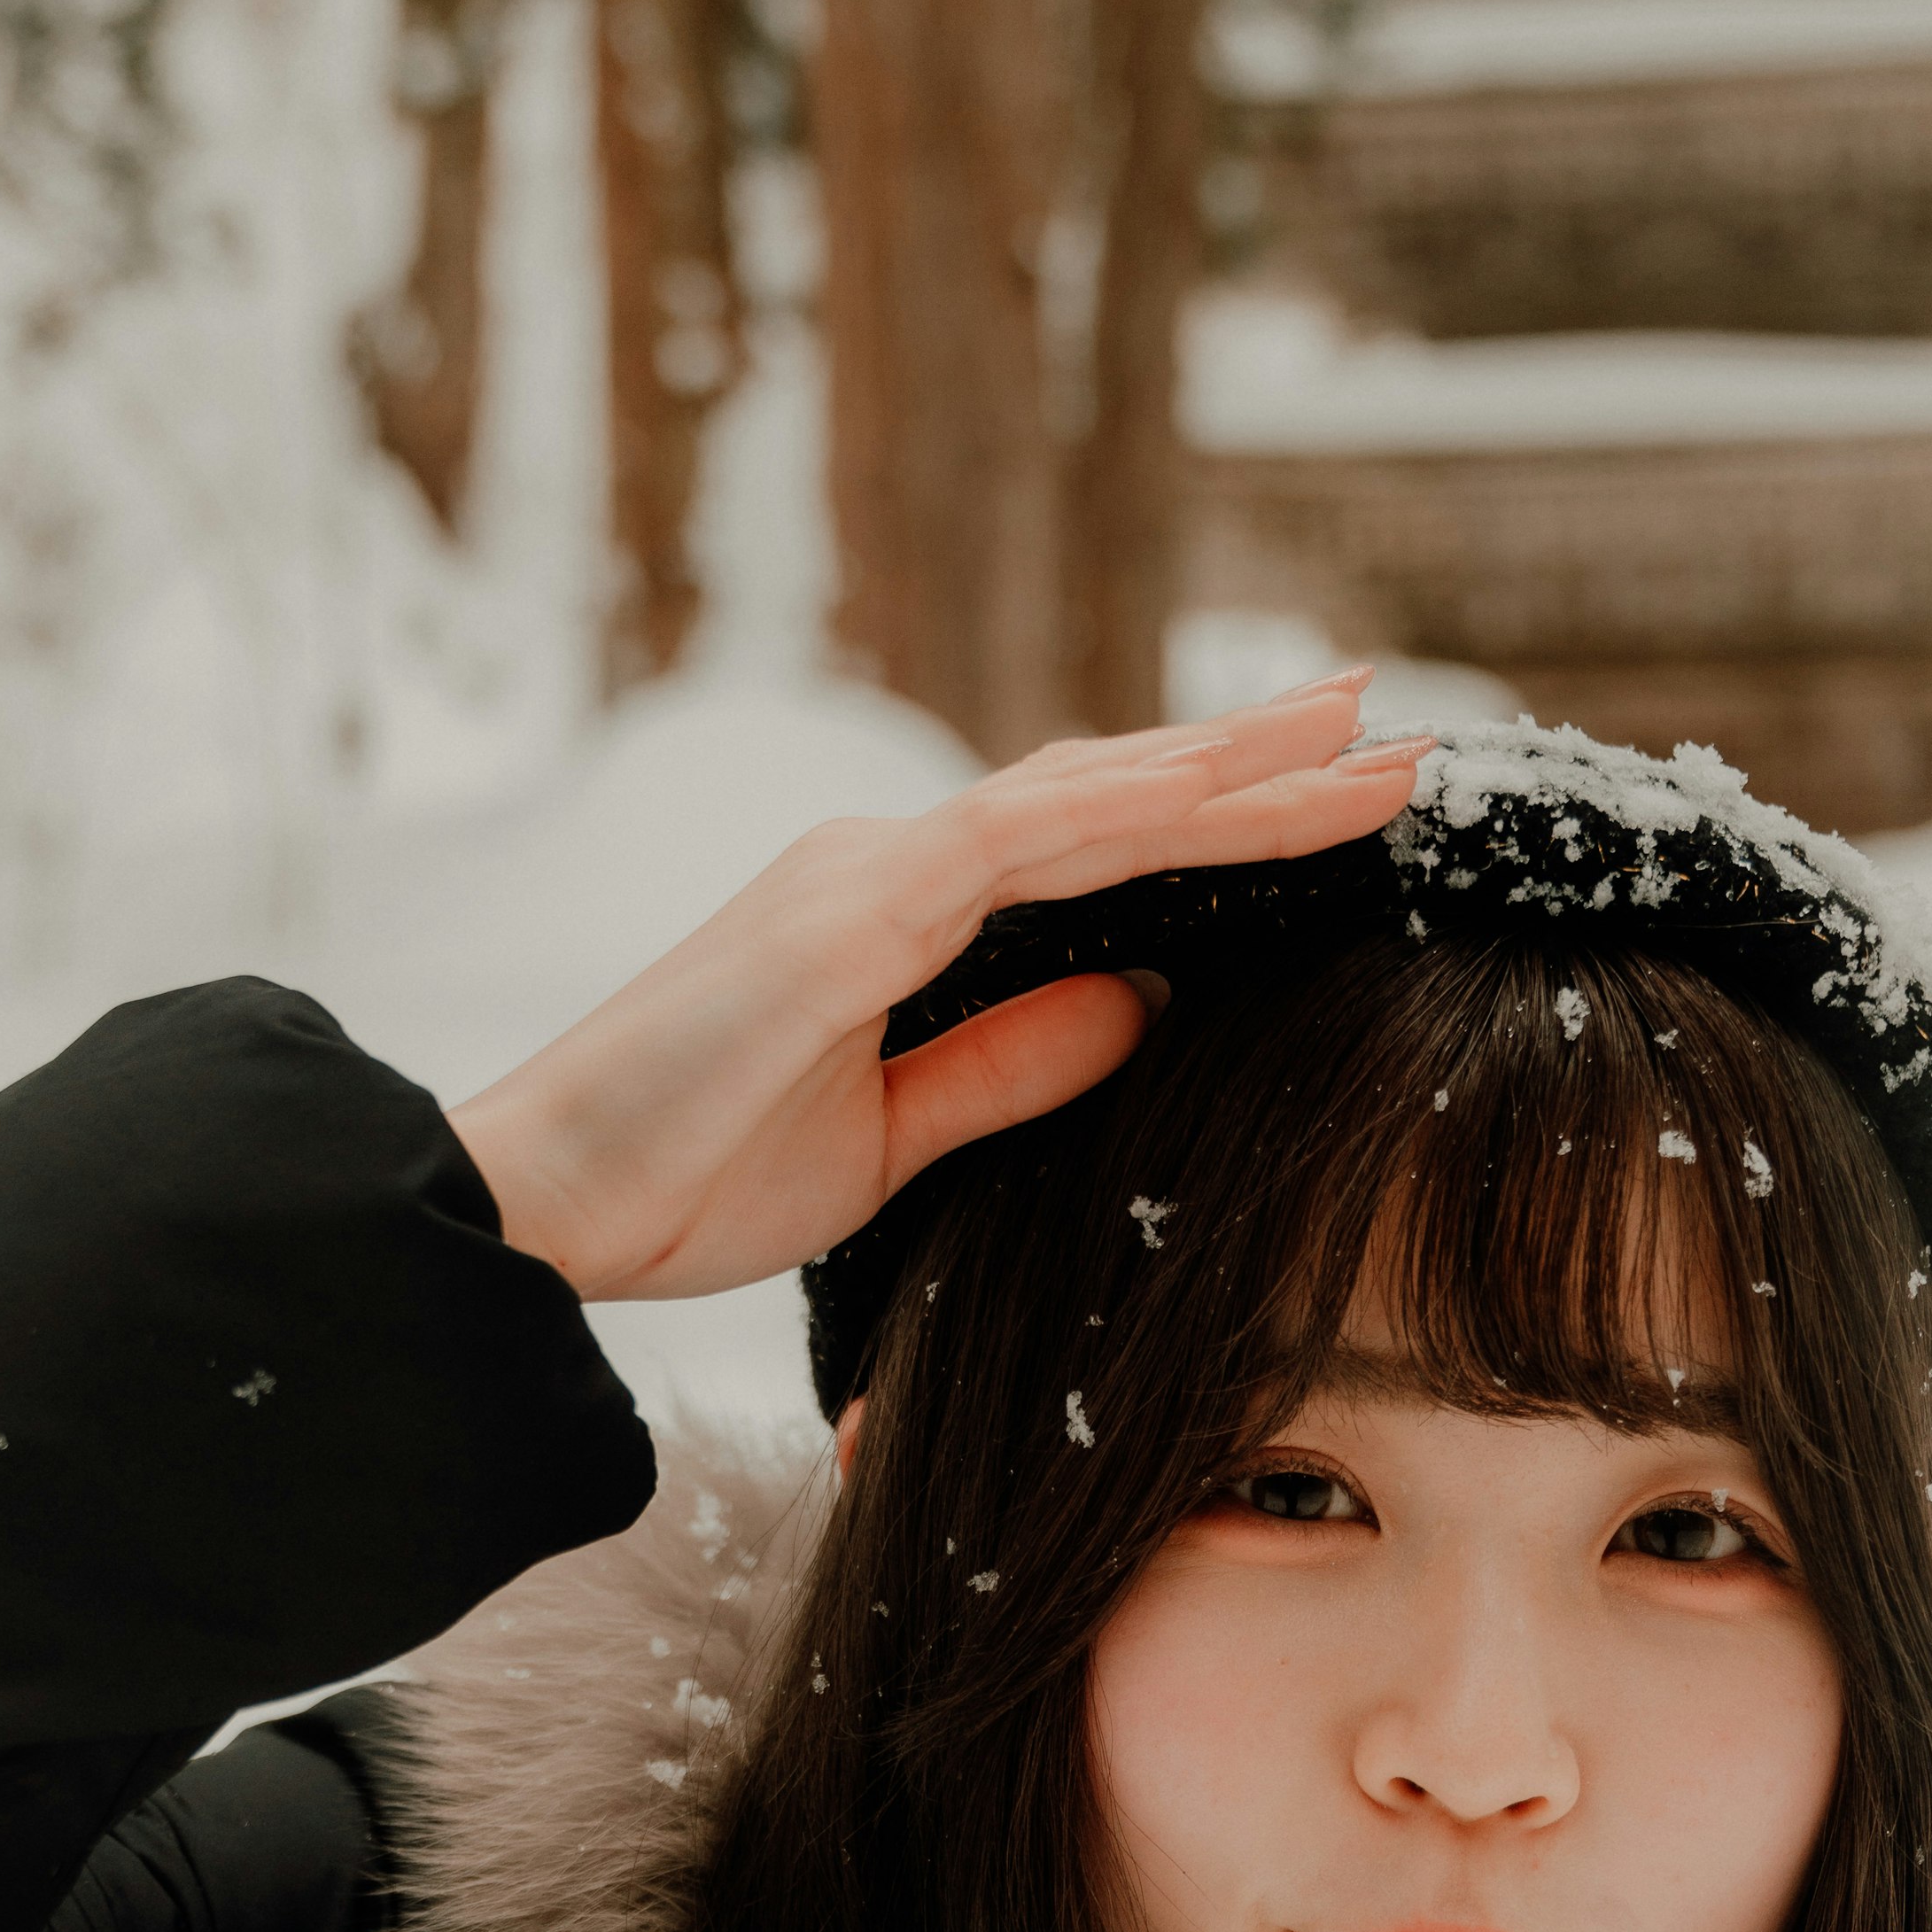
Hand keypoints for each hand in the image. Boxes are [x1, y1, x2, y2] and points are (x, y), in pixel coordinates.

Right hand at [447, 676, 1427, 1303]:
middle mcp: (890, 868)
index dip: (1216, 815)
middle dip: (1254, 758)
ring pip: (1083, 795)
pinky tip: (1215, 786)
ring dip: (1224, 764)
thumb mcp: (897, 1137)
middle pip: (1108, 793)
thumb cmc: (688, 1177)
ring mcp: (866, 878)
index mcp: (899, 914)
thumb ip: (1015, 1062)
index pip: (1093, 848)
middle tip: (1389, 722)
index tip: (1335, 794)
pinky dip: (1119, 810)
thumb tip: (1145, 1000)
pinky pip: (1009, 845)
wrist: (543, 1210)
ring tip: (1353, 731)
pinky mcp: (843, 919)